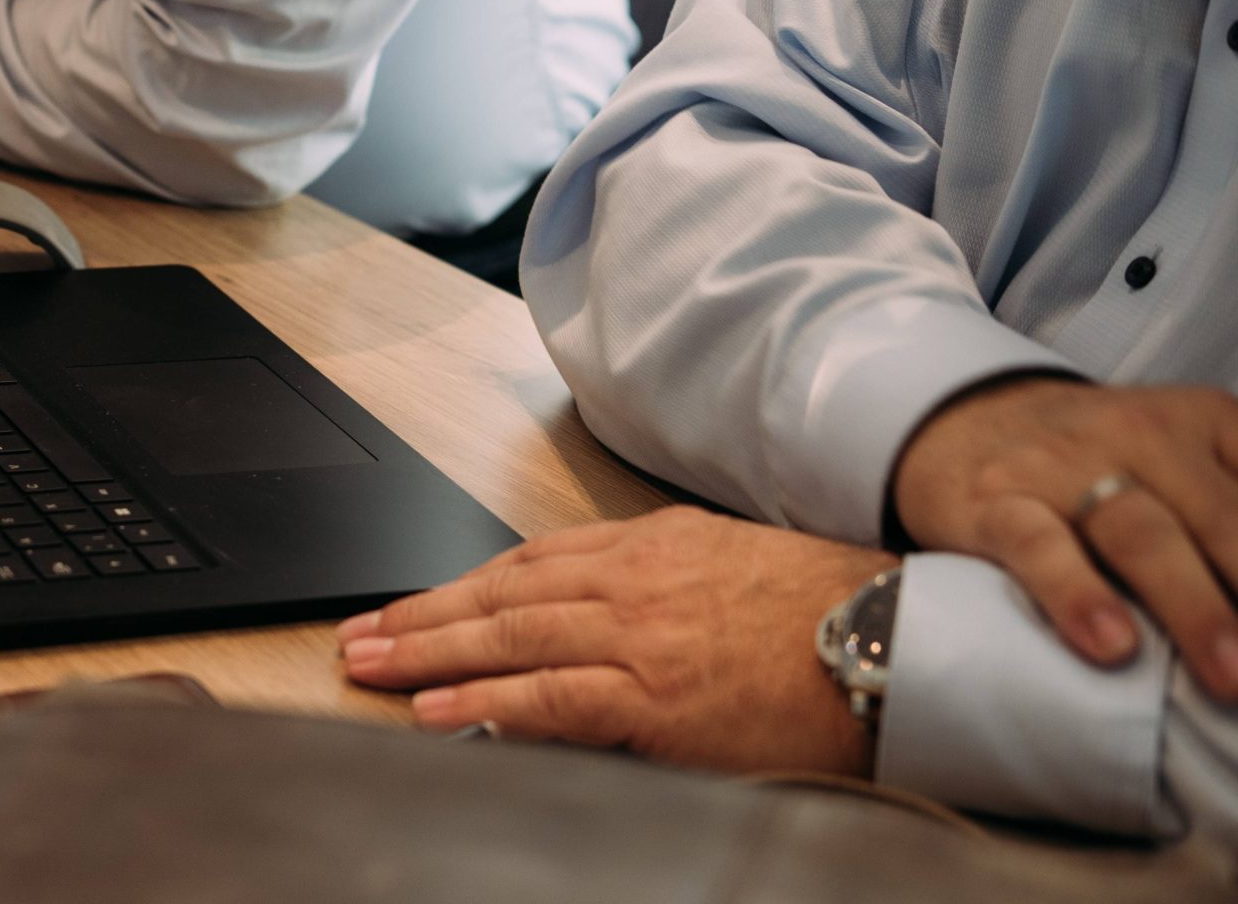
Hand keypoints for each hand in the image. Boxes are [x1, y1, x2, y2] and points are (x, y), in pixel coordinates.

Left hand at [335, 507, 892, 776]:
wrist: (897, 642)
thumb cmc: (828, 611)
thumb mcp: (729, 563)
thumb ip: (653, 579)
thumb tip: (589, 606)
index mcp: (649, 545)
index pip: (527, 562)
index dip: (458, 586)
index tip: (410, 604)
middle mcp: (632, 581)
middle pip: (499, 595)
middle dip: (420, 616)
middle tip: (359, 634)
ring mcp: (639, 638)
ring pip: (508, 638)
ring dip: (428, 655)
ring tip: (372, 667)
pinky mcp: (655, 699)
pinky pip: (550, 697)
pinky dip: (485, 703)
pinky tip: (437, 710)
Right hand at [893, 377, 1237, 698]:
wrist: (964, 423)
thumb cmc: (1102, 462)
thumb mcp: (1191, 459)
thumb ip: (1236, 507)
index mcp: (1206, 421)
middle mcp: (1140, 435)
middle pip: (1220, 518)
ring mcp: (1063, 468)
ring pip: (1139, 534)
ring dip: (1194, 608)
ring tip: (1230, 676)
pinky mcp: (996, 505)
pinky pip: (1039, 549)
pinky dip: (1077, 596)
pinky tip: (1111, 645)